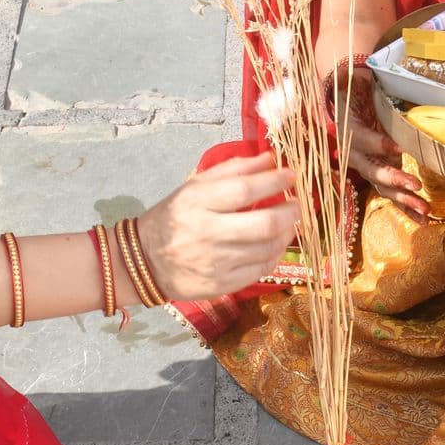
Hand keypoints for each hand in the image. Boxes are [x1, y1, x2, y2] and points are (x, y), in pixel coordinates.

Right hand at [136, 151, 299, 299]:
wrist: (145, 261)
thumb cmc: (175, 217)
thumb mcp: (195, 186)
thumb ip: (233, 170)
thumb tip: (270, 159)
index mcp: (198, 203)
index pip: (245, 190)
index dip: (274, 181)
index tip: (291, 175)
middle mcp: (206, 233)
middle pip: (264, 224)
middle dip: (290, 213)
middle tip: (298, 205)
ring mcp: (215, 262)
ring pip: (267, 249)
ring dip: (286, 234)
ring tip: (289, 224)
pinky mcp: (220, 285)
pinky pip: (260, 270)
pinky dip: (274, 255)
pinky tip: (275, 245)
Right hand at [333, 61, 432, 218]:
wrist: (342, 104)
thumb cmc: (353, 92)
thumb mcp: (355, 83)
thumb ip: (362, 81)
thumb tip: (374, 75)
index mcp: (349, 131)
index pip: (363, 140)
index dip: (379, 145)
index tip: (399, 147)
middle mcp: (354, 154)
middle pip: (372, 171)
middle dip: (394, 179)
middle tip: (416, 185)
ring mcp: (366, 166)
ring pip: (382, 187)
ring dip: (403, 199)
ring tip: (424, 209)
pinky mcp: (377, 174)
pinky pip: (389, 193)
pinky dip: (405, 206)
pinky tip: (422, 217)